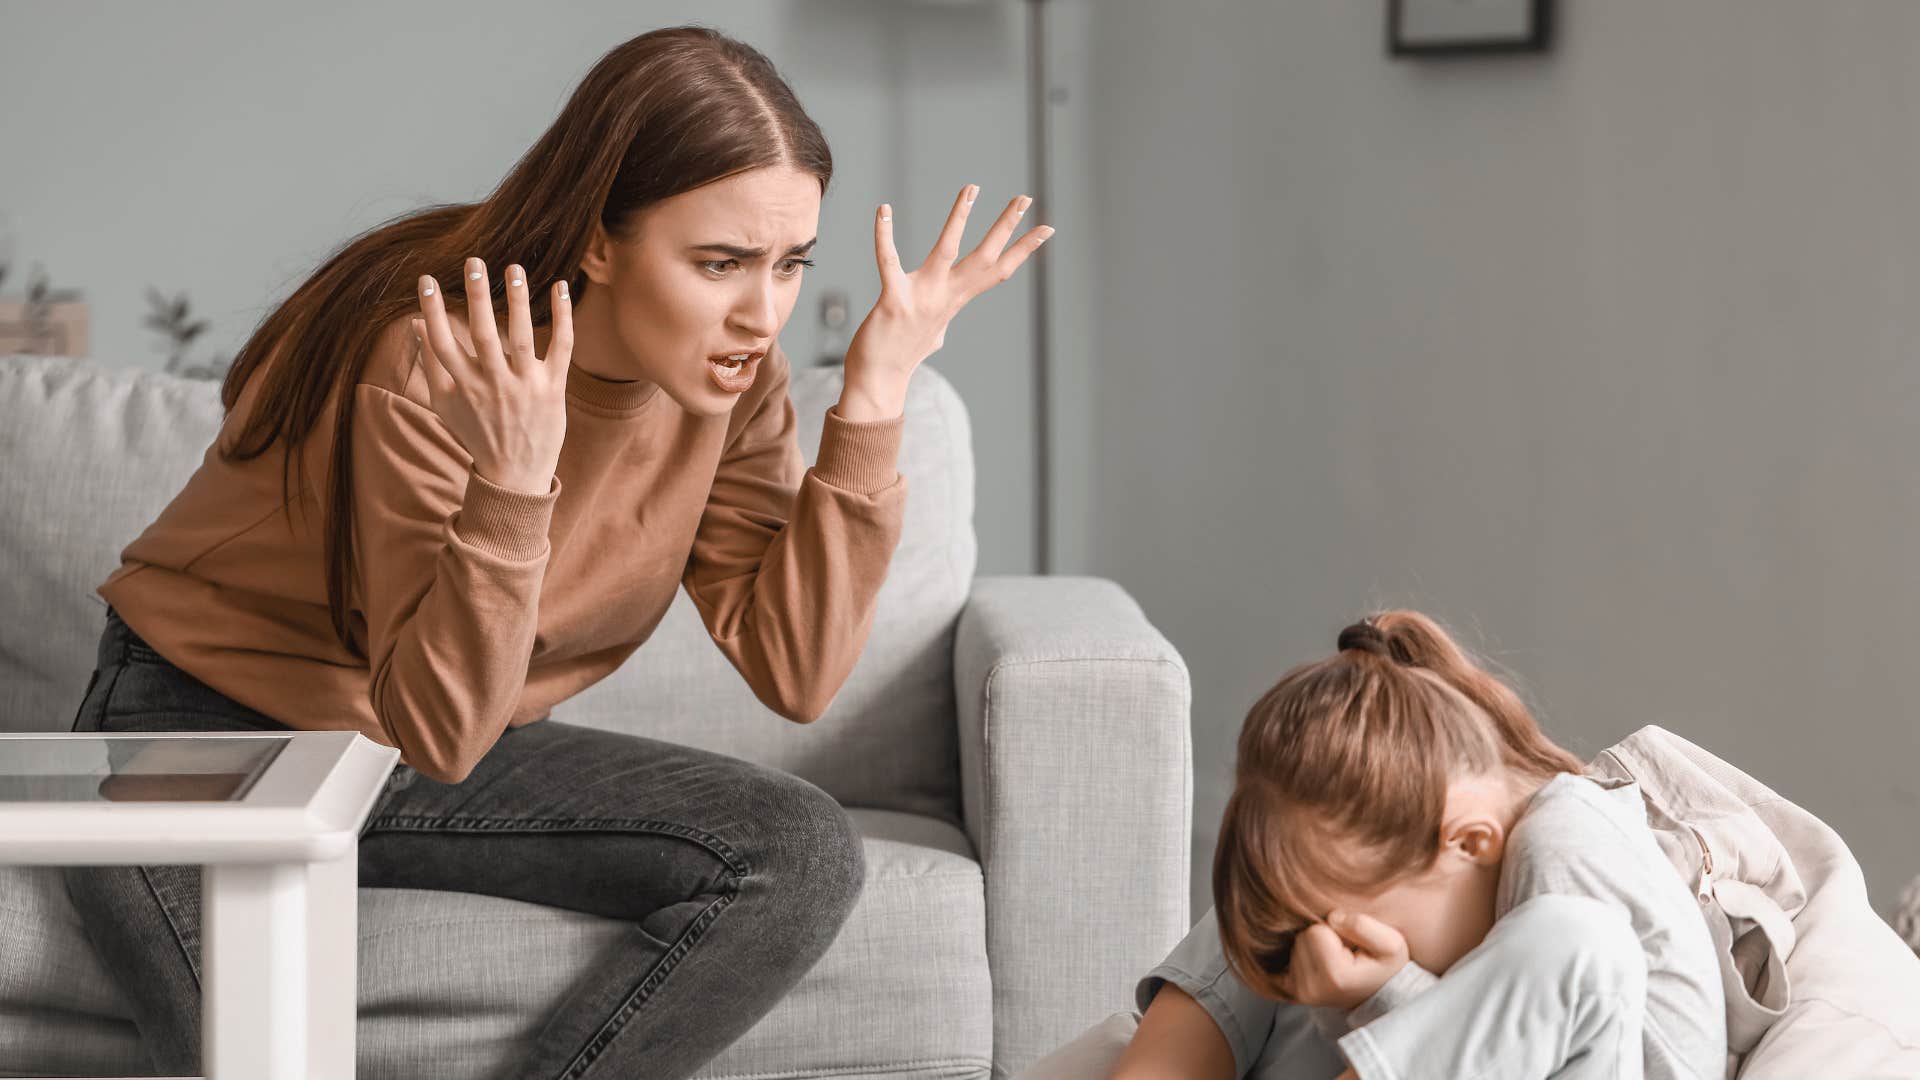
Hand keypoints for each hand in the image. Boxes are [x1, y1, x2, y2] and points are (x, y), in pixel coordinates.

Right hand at [411, 258, 572, 494]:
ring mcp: (525, 386)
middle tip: (473, 262)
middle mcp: (492, 384)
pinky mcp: (553, 389)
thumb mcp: (445, 403)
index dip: (433, 311)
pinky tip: (560, 286)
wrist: (515, 475)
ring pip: (521, 337)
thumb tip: (414, 323)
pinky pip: (561, 348)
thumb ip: (430, 363)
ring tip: (513, 267)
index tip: (427, 279)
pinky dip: (562, 317)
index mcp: (463, 386)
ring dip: (517, 300)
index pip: (442, 342)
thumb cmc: (476, 433)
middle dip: (476, 297)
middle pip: (481, 334)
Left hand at [838, 184, 1054, 419]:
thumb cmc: (899, 356)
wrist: (878, 383)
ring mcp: (922, 298)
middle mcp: (946, 297)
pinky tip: (883, 209)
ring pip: (947, 250)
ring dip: (960, 218)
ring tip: (972, 187)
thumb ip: (938, 322)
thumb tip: (941, 331)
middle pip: (985, 256)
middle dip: (1006, 226)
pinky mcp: (894, 301)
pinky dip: (884, 235)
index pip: (998, 270)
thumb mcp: (930, 334)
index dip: (1024, 249)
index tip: (1046, 228)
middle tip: (1025, 197)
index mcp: (956, 300)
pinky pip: (888, 261)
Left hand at [1275, 910, 1410, 1011]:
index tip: (1350, 943)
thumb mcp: (1391, 943)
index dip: (1334, 928)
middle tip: (1343, 951)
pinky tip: (1314, 960)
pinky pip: (1278, 960)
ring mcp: (1299, 993)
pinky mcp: (1291, 993)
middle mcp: (1311, 989)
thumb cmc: (1386, 967)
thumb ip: (1362, 925)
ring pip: (1293, 946)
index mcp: (1335, 976)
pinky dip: (1294, 956)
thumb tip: (1331, 917)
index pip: (1316, 930)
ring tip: (1335, 958)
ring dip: (1311, 947)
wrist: (1382, 996)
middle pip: (1300, 938)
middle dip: (1321, 936)